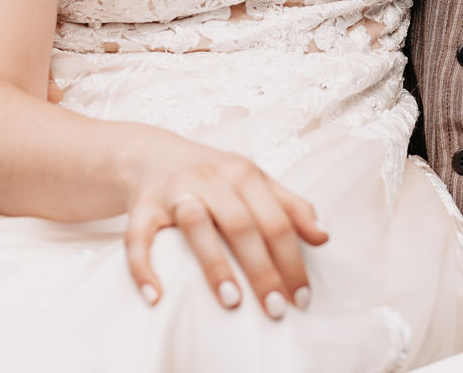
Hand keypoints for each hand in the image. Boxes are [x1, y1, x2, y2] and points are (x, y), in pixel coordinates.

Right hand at [121, 133, 327, 318]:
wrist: (152, 154)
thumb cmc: (215, 176)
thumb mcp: (255, 183)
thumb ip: (290, 206)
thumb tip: (323, 237)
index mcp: (244, 174)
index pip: (276, 220)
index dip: (292, 260)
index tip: (302, 297)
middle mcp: (210, 178)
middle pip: (241, 226)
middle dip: (262, 270)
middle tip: (276, 309)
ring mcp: (174, 191)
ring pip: (196, 227)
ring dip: (215, 266)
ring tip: (232, 302)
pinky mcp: (142, 205)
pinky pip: (139, 237)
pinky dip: (144, 267)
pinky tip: (156, 296)